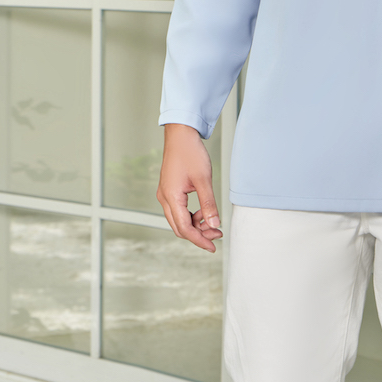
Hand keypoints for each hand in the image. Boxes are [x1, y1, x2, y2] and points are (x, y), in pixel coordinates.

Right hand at [157, 123, 222, 251]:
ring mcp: (166, 195)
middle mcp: (164, 198)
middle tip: (217, 234)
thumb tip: (214, 224)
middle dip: (199, 234)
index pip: (184, 228)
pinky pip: (179, 210)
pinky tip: (204, 212)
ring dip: (196, 225)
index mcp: (171, 197)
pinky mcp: (170, 190)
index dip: (199, 240)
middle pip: (179, 227)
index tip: (213, 247)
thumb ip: (208, 204)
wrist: (181, 134)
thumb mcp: (203, 180)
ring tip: (213, 223)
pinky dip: (192, 216)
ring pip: (179, 220)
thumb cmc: (190, 153)